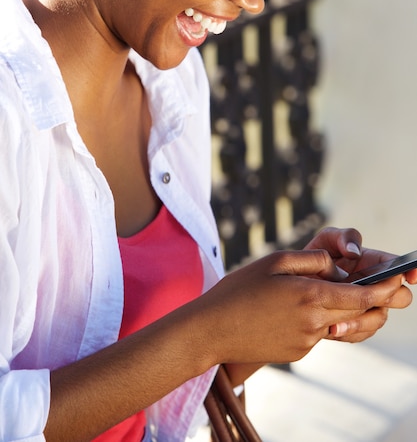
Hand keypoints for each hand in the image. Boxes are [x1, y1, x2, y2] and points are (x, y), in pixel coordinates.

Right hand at [200, 249, 405, 365]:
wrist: (212, 330)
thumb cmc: (239, 290)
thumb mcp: (274, 261)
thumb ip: (312, 261)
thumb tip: (336, 268)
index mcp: (310, 296)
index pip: (362, 296)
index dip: (384, 288)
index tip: (398, 278)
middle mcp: (315, 323)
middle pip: (358, 312)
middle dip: (373, 299)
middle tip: (377, 283)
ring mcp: (307, 342)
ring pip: (338, 322)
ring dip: (340, 307)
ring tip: (316, 290)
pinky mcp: (298, 353)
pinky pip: (319, 332)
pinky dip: (318, 318)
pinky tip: (291, 309)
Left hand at [304, 227, 414, 339]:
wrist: (294, 282)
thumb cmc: (315, 256)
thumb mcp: (326, 240)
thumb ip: (343, 237)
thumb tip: (354, 252)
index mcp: (375, 264)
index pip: (401, 268)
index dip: (411, 271)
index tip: (410, 276)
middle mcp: (376, 287)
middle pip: (400, 297)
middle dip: (388, 299)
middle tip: (368, 298)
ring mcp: (367, 306)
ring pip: (378, 319)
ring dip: (361, 321)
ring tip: (337, 322)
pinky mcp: (354, 323)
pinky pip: (361, 332)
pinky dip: (348, 332)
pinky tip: (331, 329)